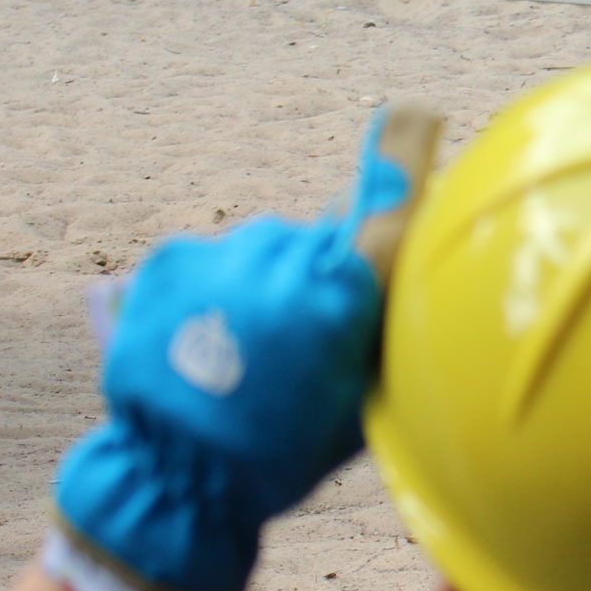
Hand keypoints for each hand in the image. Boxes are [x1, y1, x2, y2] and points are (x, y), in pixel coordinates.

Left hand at [54, 108, 438, 590]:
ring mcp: (222, 255)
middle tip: (305, 341)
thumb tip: (416, 266)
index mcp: (344, 292)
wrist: (175, 477)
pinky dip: (219, 290)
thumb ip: (388, 322)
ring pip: (265, 250)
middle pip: (320, 238)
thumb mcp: (363, 392)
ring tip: (246, 353)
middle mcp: (283, 257)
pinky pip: (216, 260)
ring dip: (264, 285)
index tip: (419, 114)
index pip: (387, 203)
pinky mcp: (171, 260)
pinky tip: (209, 341)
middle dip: (319, 273)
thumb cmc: (290, 448)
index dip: (407, 156)